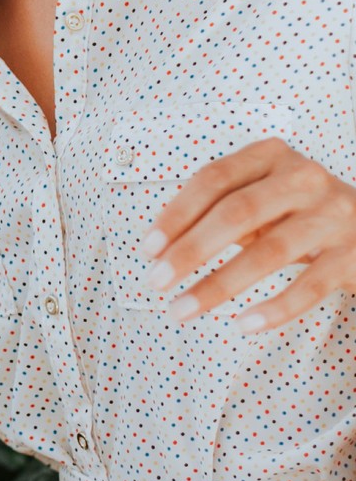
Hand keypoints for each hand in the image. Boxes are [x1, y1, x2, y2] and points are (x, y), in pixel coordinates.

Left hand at [142, 136, 355, 332]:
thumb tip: (161, 247)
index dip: (177, 214)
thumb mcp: (261, 200)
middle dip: (190, 250)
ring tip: (182, 310)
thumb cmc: (299, 214)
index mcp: (273, 156)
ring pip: (270, 251)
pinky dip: (275, 308)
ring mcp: (334, 215)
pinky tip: (243, 324)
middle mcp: (305, 178)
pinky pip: (312, 285)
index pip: (214, 179)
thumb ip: (219, 211)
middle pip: (237, 212)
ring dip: (219, 285)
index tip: (147, 249)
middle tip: (156, 282)